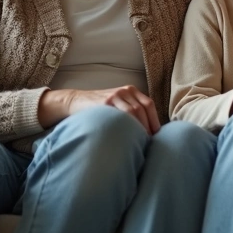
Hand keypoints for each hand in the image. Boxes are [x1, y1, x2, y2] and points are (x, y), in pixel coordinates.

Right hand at [40, 86, 159, 134]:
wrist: (76, 101)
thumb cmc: (100, 109)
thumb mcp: (118, 105)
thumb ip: (132, 113)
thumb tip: (148, 133)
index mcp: (131, 91)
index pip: (149, 104)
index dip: (154, 120)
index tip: (156, 135)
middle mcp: (126, 90)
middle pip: (143, 108)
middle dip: (148, 126)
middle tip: (148, 142)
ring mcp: (116, 95)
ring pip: (134, 111)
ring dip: (139, 127)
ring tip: (140, 141)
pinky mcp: (105, 102)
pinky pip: (121, 114)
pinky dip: (127, 126)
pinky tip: (127, 136)